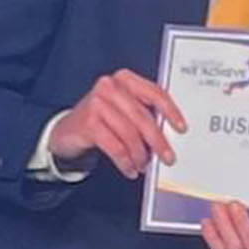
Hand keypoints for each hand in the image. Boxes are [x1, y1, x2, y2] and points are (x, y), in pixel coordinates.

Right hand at [48, 69, 188, 179]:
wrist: (67, 131)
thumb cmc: (102, 119)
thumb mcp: (124, 109)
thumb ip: (145, 113)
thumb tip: (170, 133)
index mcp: (124, 79)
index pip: (154, 92)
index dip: (171, 111)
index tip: (181, 127)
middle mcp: (110, 86)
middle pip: (143, 117)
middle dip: (158, 141)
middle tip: (167, 157)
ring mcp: (97, 103)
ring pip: (129, 134)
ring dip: (140, 155)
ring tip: (143, 165)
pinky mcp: (88, 123)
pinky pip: (115, 147)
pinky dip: (125, 161)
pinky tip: (129, 169)